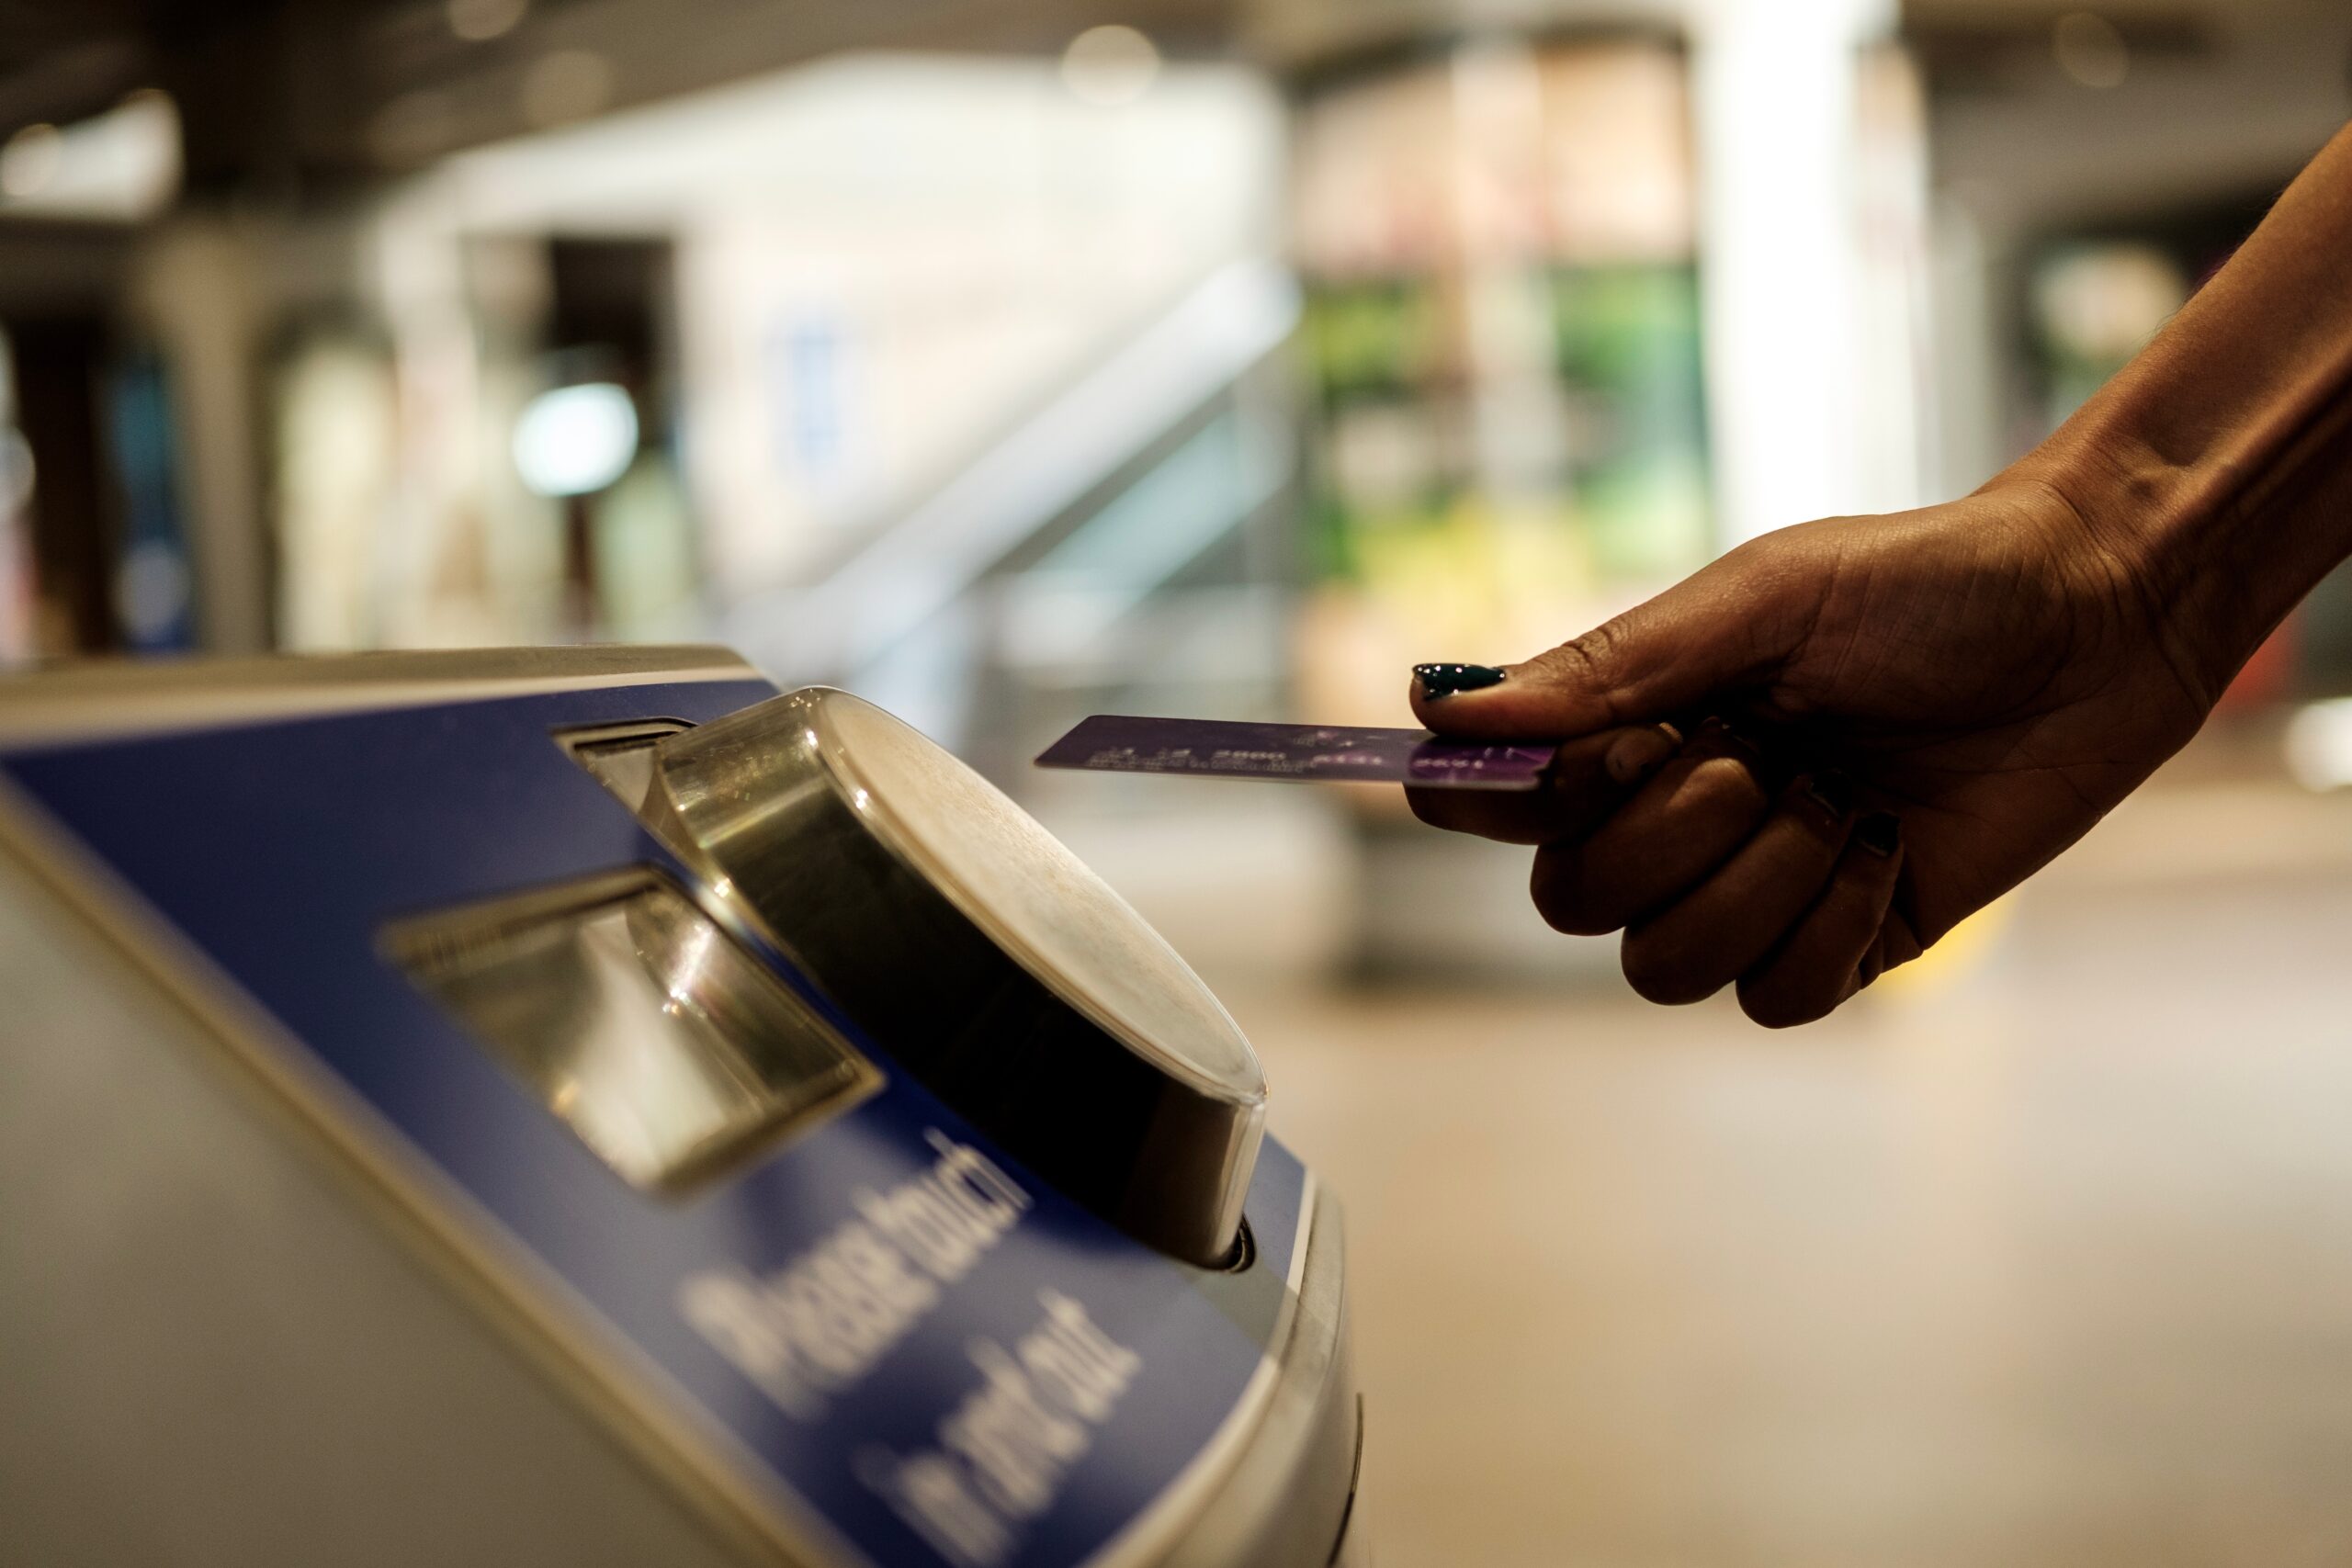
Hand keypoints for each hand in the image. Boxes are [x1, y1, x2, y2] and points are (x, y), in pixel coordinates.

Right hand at [1406, 479, 2222, 1024]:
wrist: (2105, 619)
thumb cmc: (1933, 581)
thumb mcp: (1766, 600)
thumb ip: (1611, 667)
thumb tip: (1445, 709)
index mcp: (1637, 722)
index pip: (1503, 796)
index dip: (1486, 802)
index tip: (1537, 773)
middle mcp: (1678, 813)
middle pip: (1571, 901)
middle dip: (1662, 839)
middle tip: (1757, 758)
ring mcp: (1758, 886)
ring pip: (1662, 968)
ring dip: (1755, 888)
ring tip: (1839, 804)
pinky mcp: (1846, 942)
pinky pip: (1774, 999)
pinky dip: (1827, 930)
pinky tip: (1885, 853)